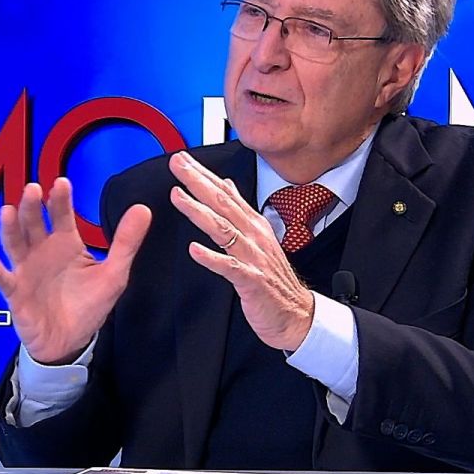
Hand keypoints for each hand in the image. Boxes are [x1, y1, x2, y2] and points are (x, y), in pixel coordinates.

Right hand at [0, 178, 151, 364]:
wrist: (71, 342)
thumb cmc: (88, 304)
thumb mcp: (114, 274)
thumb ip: (126, 242)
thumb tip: (144, 208)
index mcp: (65, 243)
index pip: (61, 215)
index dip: (60, 199)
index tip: (61, 182)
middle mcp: (42, 251)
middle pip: (34, 223)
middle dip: (32, 206)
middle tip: (33, 189)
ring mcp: (26, 271)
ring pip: (15, 244)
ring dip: (10, 228)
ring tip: (8, 211)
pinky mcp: (16, 294)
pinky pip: (4, 281)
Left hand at [167, 151, 313, 350]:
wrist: (296, 314)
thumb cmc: (273, 279)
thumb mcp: (258, 237)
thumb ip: (240, 211)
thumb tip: (226, 185)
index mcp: (253, 225)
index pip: (225, 193)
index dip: (204, 175)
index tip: (183, 159)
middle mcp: (253, 236)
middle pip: (222, 204)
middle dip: (198, 182)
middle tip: (178, 164)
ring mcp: (253, 257)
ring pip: (223, 229)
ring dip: (199, 212)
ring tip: (177, 196)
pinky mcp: (251, 281)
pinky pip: (229, 267)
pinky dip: (212, 257)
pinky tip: (194, 249)